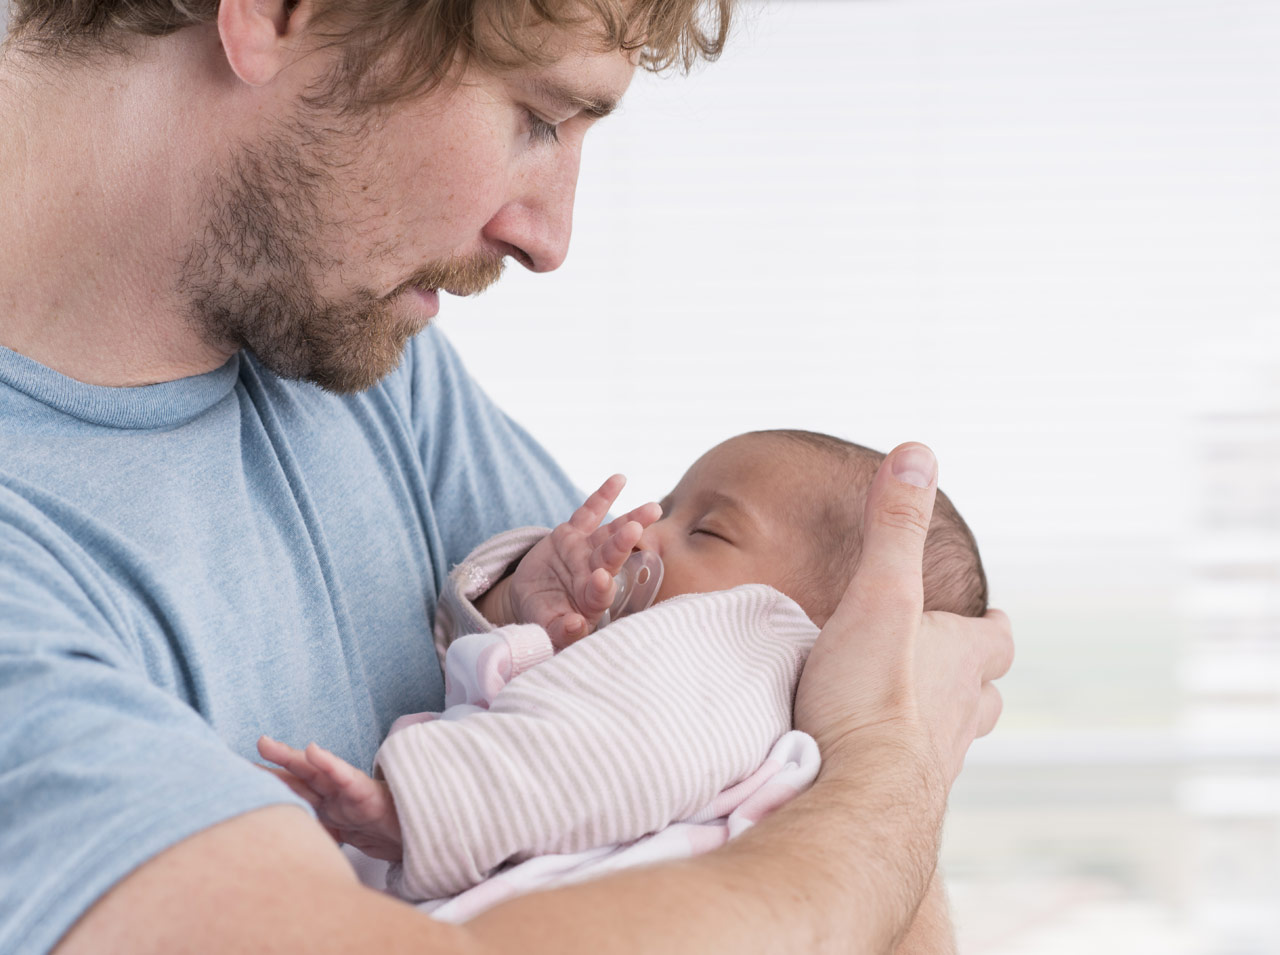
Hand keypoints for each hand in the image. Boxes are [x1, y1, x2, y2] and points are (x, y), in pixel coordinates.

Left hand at [257, 735, 403, 861]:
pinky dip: (328, 763)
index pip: (292, 792)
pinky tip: (314, 751)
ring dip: (290, 757)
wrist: (416, 840)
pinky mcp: (365, 794)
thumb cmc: (382, 837)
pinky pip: (344, 777)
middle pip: (297, 777)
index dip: (267, 783)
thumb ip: (320, 836)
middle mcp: (333, 795)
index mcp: (326, 806)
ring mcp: (347, 793)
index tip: (237, 777)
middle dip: (271, 764)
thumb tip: (284, 857)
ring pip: (315, 772)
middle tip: (245, 751)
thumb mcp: (344, 840)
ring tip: (266, 745)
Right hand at [489, 474, 661, 647]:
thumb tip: (574, 626)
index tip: (600, 579)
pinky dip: (603, 495)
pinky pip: (590, 512)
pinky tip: (620, 479)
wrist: (533, 598)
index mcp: (589, 601)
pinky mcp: (573, 533)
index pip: (598, 593)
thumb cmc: (544, 619)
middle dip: (623, 544)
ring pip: (610, 533)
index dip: (601, 587)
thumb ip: (561, 632)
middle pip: (611, 558)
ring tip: (653, 508)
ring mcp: (585, 551)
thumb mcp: (546, 629)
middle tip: (637, 530)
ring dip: (630, 519)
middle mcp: (592, 573)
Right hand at [793, 443, 1013, 787]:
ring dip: (945, 721)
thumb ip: (895, 527)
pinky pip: (912, 776)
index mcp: (961, 662)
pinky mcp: (898, 802)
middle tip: (958, 665)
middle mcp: (960, 717)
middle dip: (976, 676)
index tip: (991, 620)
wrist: (852, 800)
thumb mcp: (880, 593)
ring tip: (920, 713)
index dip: (993, 627)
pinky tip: (872, 759)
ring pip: (958, 738)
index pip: (996, 639)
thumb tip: (918, 453)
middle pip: (987, 694)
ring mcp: (933, 766)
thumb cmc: (868, 696)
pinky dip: (903, 759)